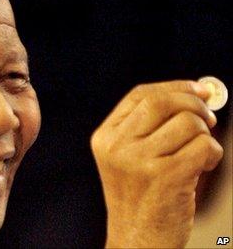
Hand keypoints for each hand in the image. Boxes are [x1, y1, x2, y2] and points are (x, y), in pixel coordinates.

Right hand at [91, 80, 223, 247]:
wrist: (137, 241)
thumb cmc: (140, 198)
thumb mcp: (128, 158)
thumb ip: (150, 127)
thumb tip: (196, 93)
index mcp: (105, 138)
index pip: (140, 95)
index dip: (174, 87)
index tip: (199, 89)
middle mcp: (117, 147)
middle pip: (162, 102)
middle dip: (194, 103)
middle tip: (208, 118)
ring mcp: (138, 161)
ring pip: (188, 123)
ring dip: (205, 136)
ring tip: (199, 156)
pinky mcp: (165, 176)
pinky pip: (204, 146)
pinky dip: (213, 155)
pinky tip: (203, 169)